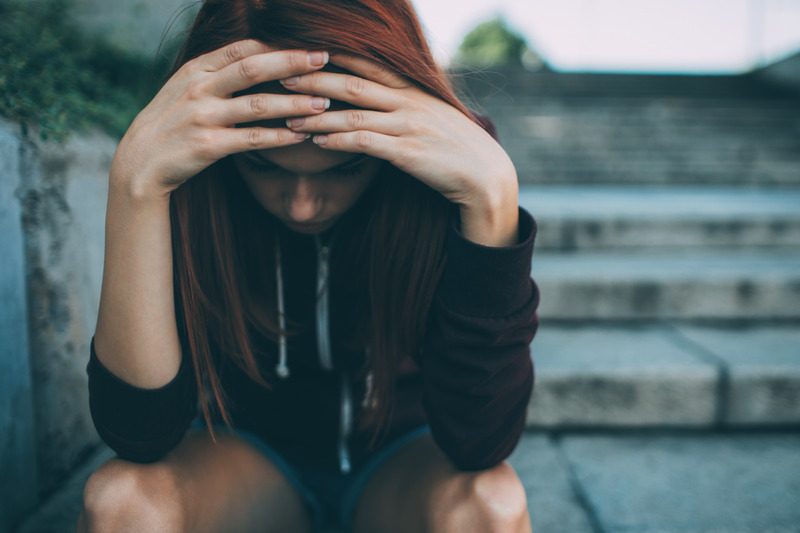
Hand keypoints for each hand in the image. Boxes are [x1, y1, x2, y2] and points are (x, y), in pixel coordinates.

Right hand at [110, 39, 332, 198]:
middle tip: (325, 59)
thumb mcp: (186, 88)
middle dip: (292, 62)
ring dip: (294, 103)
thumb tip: (258, 54)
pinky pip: (252, 139)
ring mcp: (203, 117)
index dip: (277, 45)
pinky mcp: (208, 146)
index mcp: (197, 69)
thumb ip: (217, 72)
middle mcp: (199, 88)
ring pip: (258, 104)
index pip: (242, 48)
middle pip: (253, 68)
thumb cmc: (172, 122)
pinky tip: (303, 136)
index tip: (308, 44)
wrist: (140, 161)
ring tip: (323, 103)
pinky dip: (280, 137)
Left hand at [277, 52, 518, 207]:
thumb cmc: (456, 147)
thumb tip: (378, 97)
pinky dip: (337, 142)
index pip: (367, 64)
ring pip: (352, 114)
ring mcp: (408, 126)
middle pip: (352, 83)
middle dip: (313, 79)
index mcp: (413, 89)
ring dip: (317, 115)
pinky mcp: (407, 153)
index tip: (302, 53)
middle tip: (280, 76)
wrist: (485, 175)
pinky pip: (364, 143)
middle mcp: (408, 102)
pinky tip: (317, 144)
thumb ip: (405, 103)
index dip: (332, 56)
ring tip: (288, 116)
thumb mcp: (433, 115)